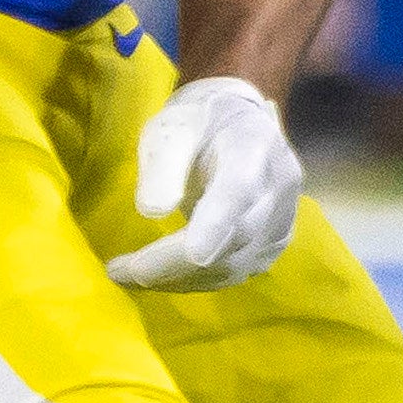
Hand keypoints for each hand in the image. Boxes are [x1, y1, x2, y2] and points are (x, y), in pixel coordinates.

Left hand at [107, 73, 307, 291]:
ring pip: (234, 266)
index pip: (237, 192)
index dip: (212, 228)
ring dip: (179, 280)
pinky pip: (236, 272)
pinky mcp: (275, 242)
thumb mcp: (172, 127)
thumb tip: (152, 211)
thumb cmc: (199, 122)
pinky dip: (196, 281)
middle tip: (119, 272)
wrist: (240, 124)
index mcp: (253, 147)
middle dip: (172, 265)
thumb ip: (163, 164)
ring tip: (130, 276)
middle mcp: (279, 187)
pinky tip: (163, 276)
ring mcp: (283, 219)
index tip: (187, 256)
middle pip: (231, 240)